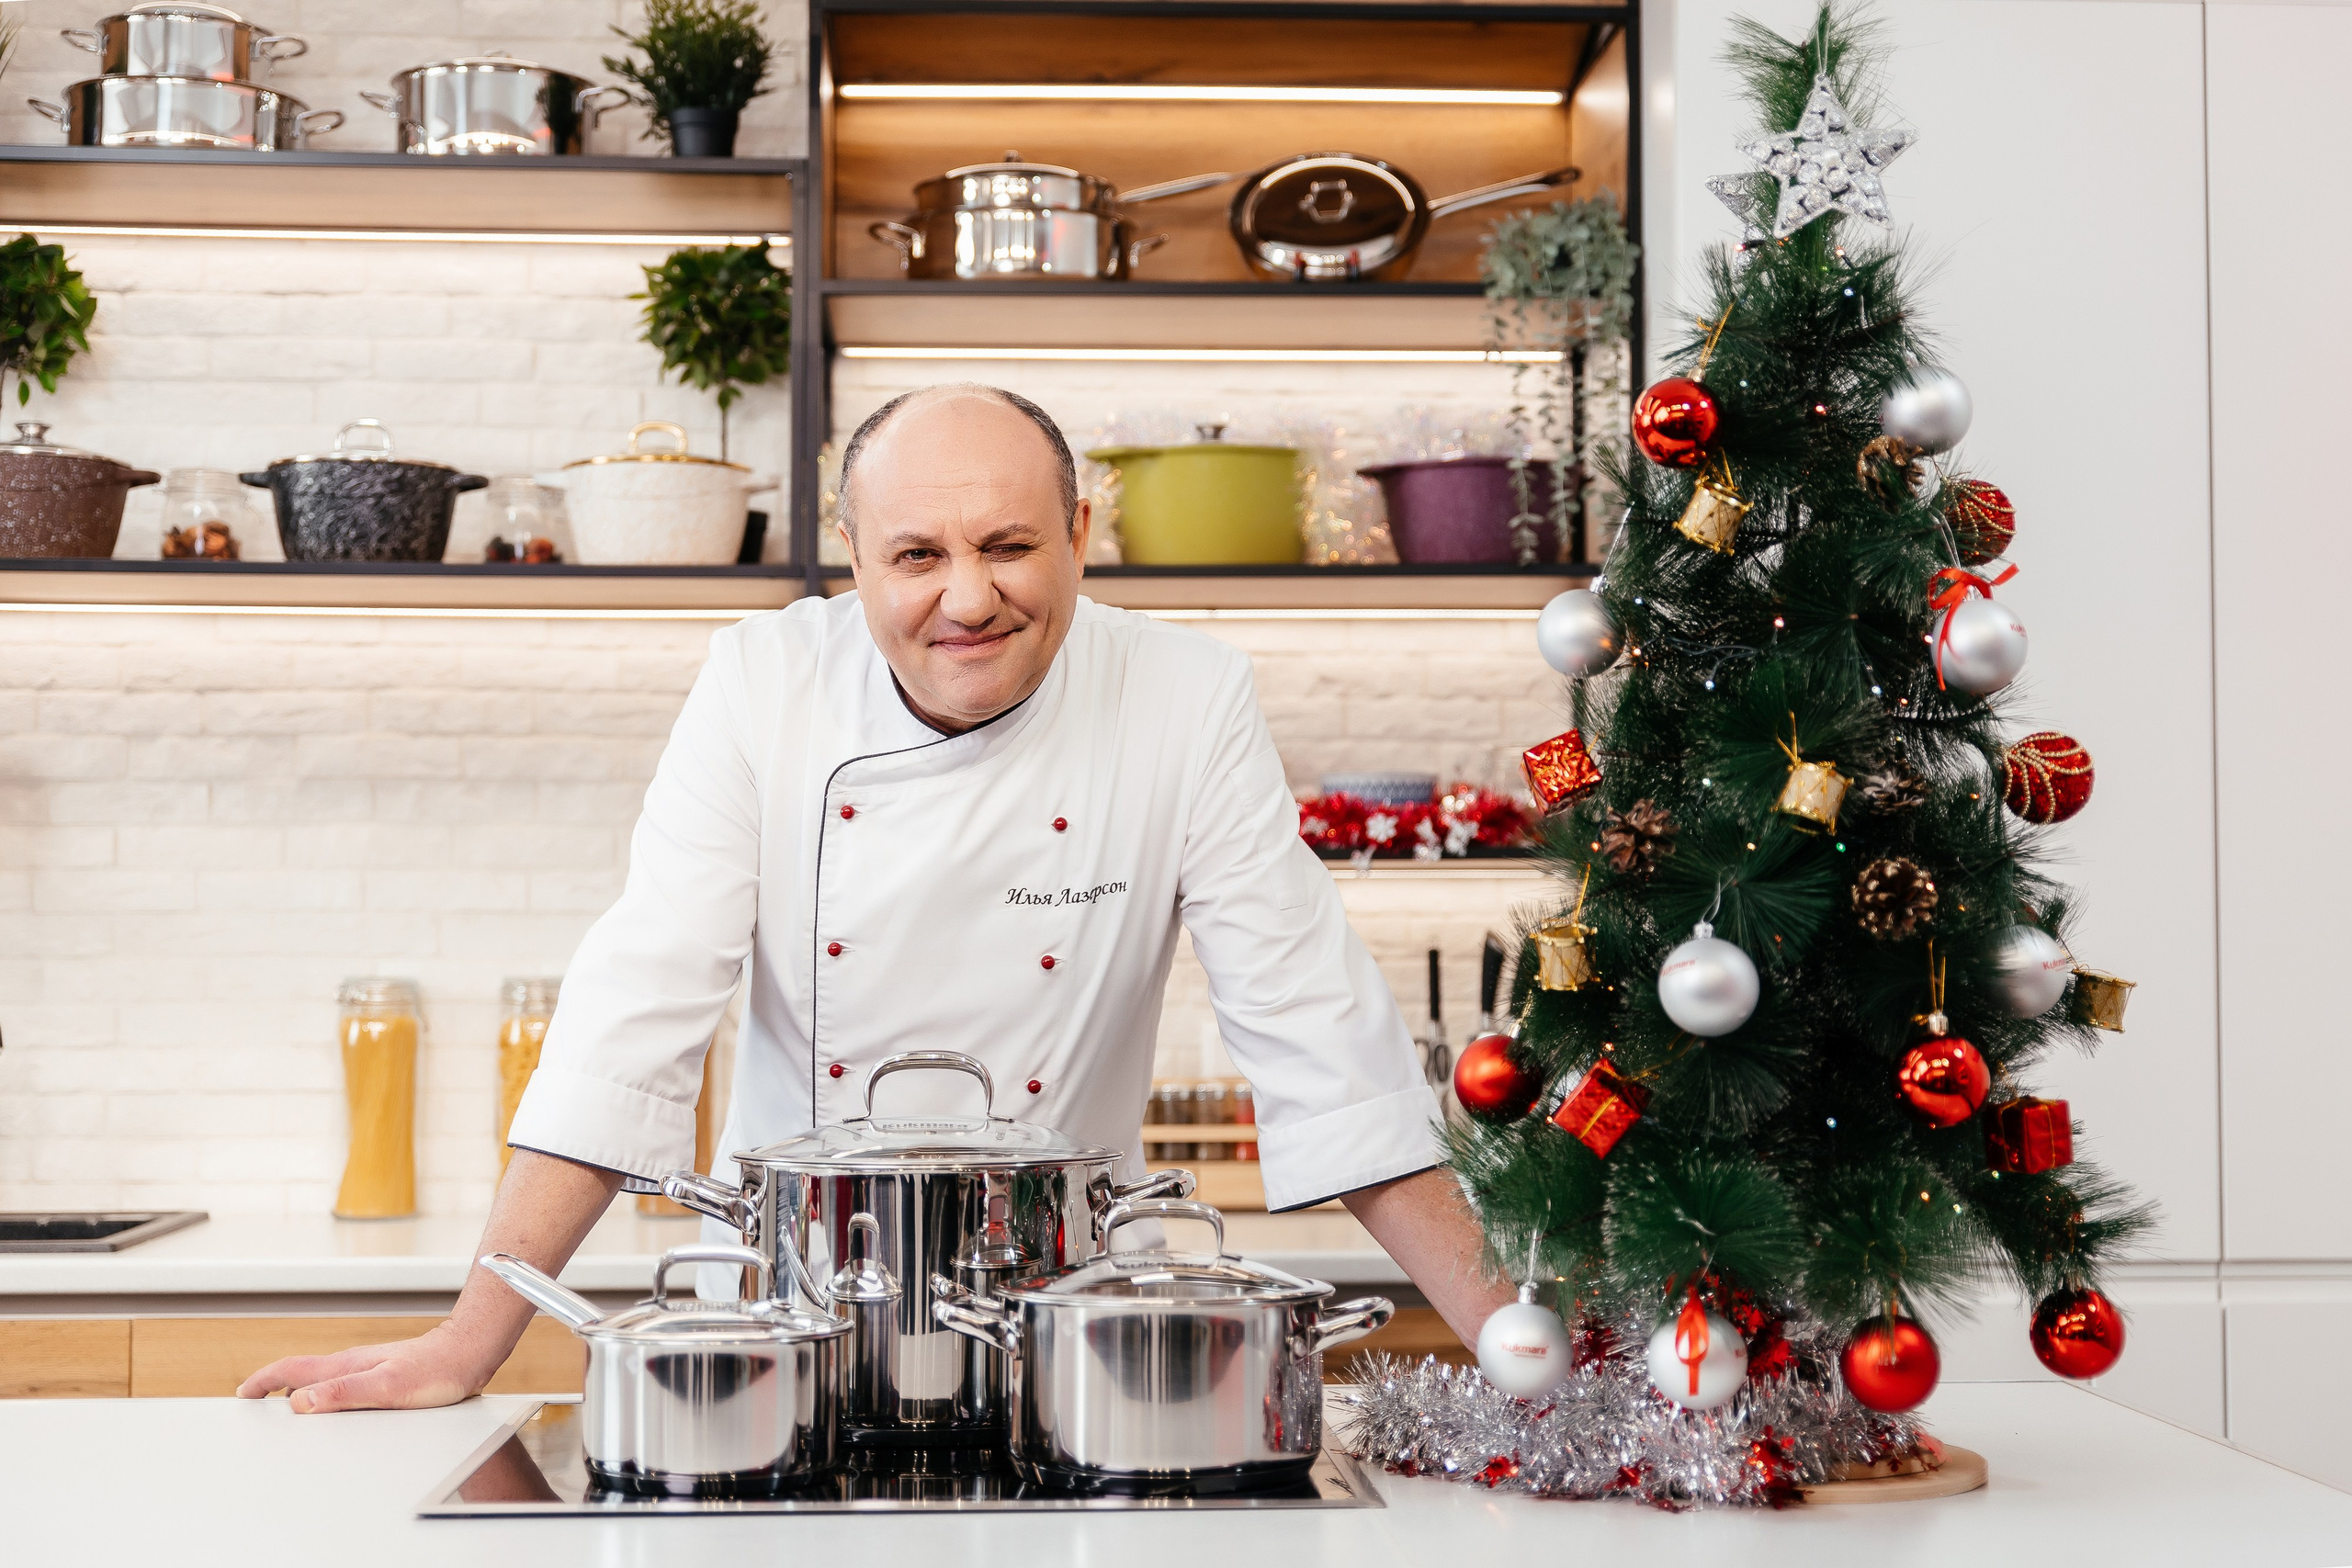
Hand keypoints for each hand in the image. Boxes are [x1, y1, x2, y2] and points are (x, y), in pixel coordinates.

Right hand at [236, 1321, 496, 1412]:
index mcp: (345, 1366)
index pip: (292, 1370)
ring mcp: (366, 1368)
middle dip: (272, 1389)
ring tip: (283, 1414)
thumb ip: (344, 1393)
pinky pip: (342, 1386)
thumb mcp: (388, 1387)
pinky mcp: (382, 1376)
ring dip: (296, 1393)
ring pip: (321, 1380)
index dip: (263, 1382)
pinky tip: (332, 1411)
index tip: (242, 1395)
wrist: (470, 1354)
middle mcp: (352, 1364)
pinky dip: (324, 1397)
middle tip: (253, 1408)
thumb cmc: (436, 1371)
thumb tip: (301, 1403)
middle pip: (300, 1374)